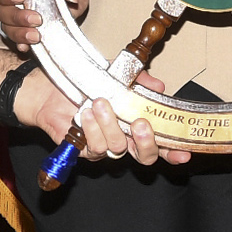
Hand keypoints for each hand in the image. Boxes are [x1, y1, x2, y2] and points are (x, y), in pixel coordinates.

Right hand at [0, 0, 87, 43]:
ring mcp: (19, 14)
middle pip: (0, 10)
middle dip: (15, 17)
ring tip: (35, 36)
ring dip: (18, 33)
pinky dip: (22, 44)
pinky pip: (19, 39)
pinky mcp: (29, 28)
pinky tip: (28, 47)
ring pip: (7, 27)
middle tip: (35, 19)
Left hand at [14, 68, 189, 165]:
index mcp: (136, 122)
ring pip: (117, 148)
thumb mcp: (117, 74)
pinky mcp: (84, 150)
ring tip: (100, 103)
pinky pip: (94, 147)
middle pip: (145, 156)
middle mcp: (123, 139)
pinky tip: (84, 114)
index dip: (173, 150)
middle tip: (140, 124)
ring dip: (110, 125)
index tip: (184, 153)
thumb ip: (140, 81)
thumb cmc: (85, 82)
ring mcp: (104, 146)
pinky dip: (91, 129)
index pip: (160, 141)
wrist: (48, 89)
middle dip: (146, 142)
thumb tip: (160, 86)